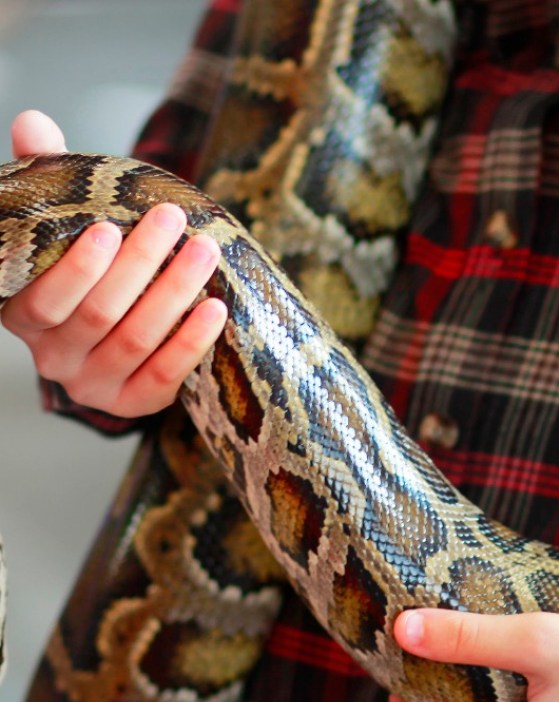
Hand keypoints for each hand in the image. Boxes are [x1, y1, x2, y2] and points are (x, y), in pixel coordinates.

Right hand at [1, 109, 225, 417]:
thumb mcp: (62, 228)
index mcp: (24, 313)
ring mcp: (93, 385)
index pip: (45, 295)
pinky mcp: (133, 403)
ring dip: (174, 293)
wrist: (117, 340)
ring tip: (205, 252)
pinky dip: (192, 340)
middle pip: (98, 312)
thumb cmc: (90, 272)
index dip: (78, 266)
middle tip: (172, 219)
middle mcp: (51, 356)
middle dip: (139, 263)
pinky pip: (166, 375)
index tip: (109, 226)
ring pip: (137, 339)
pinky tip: (216, 308)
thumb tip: (34, 122)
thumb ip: (46, 178)